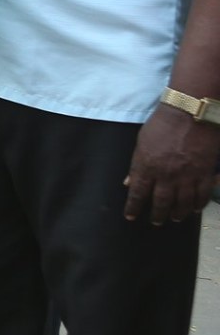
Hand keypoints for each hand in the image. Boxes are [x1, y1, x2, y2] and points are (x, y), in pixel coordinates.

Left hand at [123, 104, 219, 223]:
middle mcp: (166, 175)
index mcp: (146, 166)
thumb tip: (128, 182)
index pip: (137, 193)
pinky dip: (199, 204)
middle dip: (157, 215)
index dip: (133, 207)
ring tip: (175, 218)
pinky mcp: (205, 173)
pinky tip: (196, 209)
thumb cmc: (162, 124)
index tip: (130, 217)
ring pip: (183, 203)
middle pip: (161, 203)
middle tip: (156, 222)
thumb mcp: (141, 142)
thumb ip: (136, 164)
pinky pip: (202, 195)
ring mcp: (187, 176)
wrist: (190, 112)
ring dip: (179, 213)